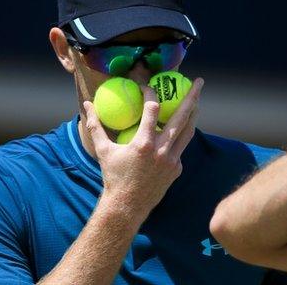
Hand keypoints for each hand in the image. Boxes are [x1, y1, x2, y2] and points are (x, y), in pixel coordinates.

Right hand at [83, 78, 203, 218]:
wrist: (127, 206)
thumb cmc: (112, 176)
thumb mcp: (102, 150)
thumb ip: (95, 125)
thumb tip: (87, 104)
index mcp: (144, 143)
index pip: (152, 109)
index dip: (150, 94)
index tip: (147, 87)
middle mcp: (162, 150)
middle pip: (182, 116)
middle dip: (192, 96)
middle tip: (199, 81)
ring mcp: (172, 160)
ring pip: (188, 131)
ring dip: (194, 114)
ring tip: (197, 101)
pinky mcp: (177, 169)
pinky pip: (180, 148)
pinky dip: (180, 136)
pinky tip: (179, 128)